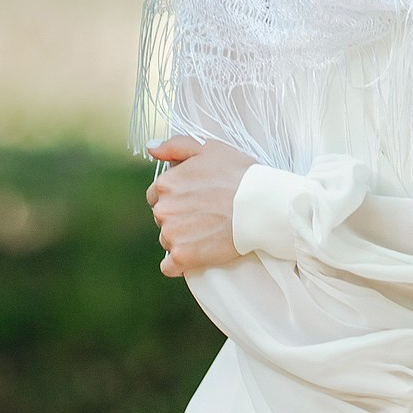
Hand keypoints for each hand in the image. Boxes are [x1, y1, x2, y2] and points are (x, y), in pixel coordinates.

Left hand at [144, 135, 256, 276]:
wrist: (261, 205)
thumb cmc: (239, 174)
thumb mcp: (207, 148)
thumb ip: (175, 146)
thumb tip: (151, 149)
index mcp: (165, 184)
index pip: (156, 195)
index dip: (175, 197)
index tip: (195, 200)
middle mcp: (163, 209)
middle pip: (162, 218)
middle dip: (178, 218)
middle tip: (205, 216)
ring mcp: (171, 234)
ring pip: (167, 240)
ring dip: (181, 239)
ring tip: (207, 233)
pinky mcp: (183, 257)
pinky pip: (170, 266)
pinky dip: (180, 264)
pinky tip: (197, 254)